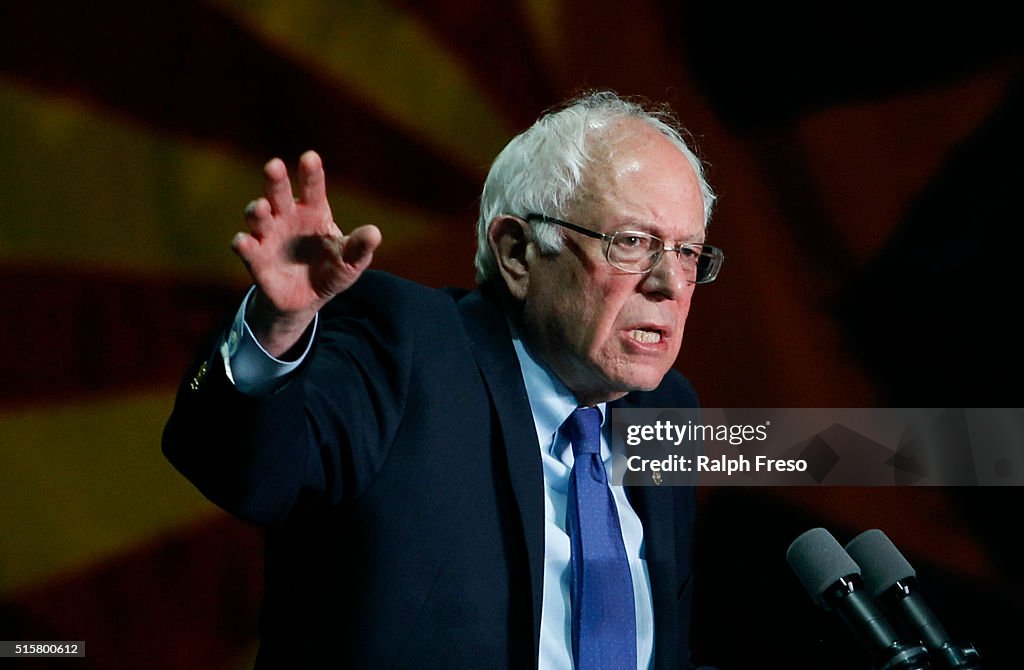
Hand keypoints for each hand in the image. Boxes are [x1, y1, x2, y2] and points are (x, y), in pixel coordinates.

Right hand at [231, 150, 380, 355]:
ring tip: (262, 207)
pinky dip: (244, 245)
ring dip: (257, 211)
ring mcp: (268, 237)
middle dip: (275, 180)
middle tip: (274, 166)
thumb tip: (375, 233)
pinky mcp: (256, 260)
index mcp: (313, 211)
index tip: (310, 157)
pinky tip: (243, 242)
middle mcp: (287, 218)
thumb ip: (359, 247)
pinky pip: (247, 250)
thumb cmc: (331, 270)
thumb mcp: (350, 261)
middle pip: (278, 194)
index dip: (311, 173)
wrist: (308, 300)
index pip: (312, 187)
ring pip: (258, 217)